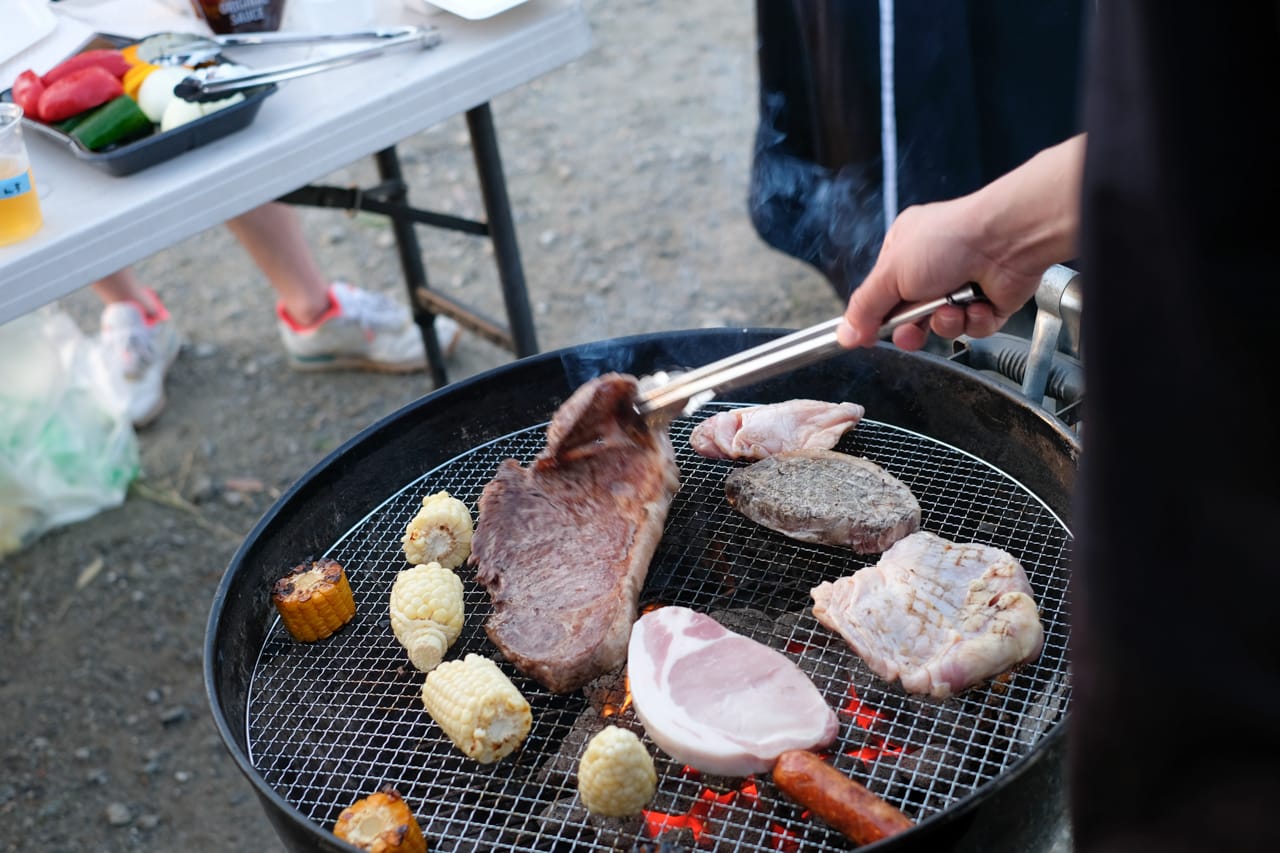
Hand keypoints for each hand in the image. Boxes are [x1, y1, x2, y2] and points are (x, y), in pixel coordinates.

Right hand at [837, 135, 1084, 349]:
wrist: (1005, 240)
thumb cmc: (949, 240)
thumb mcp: (891, 273)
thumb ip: (865, 307)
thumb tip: (844, 334)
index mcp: (904, 250)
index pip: (881, 293)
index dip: (874, 318)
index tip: (866, 337)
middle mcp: (933, 266)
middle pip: (910, 316)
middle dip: (912, 327)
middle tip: (912, 329)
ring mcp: (962, 285)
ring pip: (942, 325)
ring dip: (945, 322)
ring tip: (953, 306)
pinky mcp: (988, 302)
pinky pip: (972, 328)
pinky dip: (974, 320)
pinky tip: (978, 304)